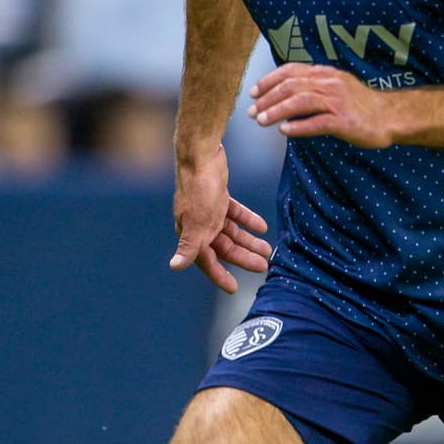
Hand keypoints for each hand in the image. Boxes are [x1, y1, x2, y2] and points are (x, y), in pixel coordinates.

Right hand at [170, 145, 271, 293]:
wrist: (201, 154)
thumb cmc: (199, 189)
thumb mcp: (198, 220)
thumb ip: (189, 245)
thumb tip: (175, 266)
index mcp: (192, 233)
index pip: (207, 261)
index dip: (220, 276)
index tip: (235, 289)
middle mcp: (198, 225)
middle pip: (224, 247)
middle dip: (243, 257)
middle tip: (264, 266)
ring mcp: (209, 211)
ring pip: (231, 232)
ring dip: (249, 241)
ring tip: (268, 249)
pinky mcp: (218, 196)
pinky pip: (235, 213)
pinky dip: (248, 220)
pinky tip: (262, 227)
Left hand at [249, 64, 394, 147]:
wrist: (389, 116)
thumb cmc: (360, 105)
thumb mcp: (336, 87)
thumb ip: (313, 87)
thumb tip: (284, 95)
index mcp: (325, 73)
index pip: (291, 71)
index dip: (269, 80)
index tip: (254, 92)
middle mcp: (330, 83)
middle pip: (291, 86)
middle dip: (268, 98)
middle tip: (252, 111)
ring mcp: (337, 101)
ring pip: (300, 102)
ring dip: (277, 111)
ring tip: (262, 121)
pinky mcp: (344, 121)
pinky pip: (317, 122)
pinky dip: (298, 127)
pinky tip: (285, 131)